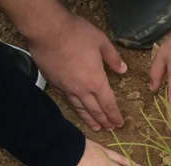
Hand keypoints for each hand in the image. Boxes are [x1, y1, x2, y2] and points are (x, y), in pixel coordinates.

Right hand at [28, 14, 125, 130]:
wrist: (47, 32)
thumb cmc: (76, 34)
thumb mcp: (101, 42)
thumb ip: (113, 58)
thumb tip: (123, 69)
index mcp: (96, 81)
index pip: (108, 104)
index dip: (114, 115)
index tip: (119, 124)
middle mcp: (82, 90)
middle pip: (95, 110)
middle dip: (104, 121)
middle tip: (110, 129)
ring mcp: (67, 88)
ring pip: (80, 108)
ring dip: (89, 119)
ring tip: (95, 127)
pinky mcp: (54, 84)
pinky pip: (67, 100)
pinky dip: (74, 108)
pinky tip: (77, 109)